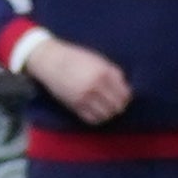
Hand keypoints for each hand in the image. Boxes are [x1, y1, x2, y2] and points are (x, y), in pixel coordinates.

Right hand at [19, 30, 135, 127]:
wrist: (50, 61)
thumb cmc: (75, 58)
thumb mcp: (98, 60)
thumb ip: (113, 73)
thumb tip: (125, 88)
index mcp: (104, 72)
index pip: (124, 94)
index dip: (126, 98)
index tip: (123, 98)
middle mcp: (95, 86)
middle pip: (117, 106)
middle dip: (118, 107)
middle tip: (115, 105)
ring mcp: (84, 97)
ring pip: (106, 115)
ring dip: (108, 114)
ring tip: (105, 109)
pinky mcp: (74, 105)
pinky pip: (92, 119)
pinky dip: (97, 118)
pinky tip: (96, 113)